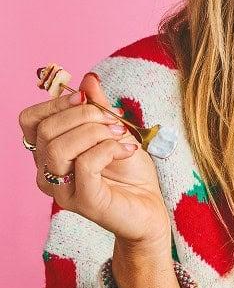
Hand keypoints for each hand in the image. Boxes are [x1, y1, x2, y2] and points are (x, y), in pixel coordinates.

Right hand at [20, 72, 171, 255]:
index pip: (30, 120)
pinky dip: (110, 148)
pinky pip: (85, 164)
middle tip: (116, 122)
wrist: (150, 207)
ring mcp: (62, 190)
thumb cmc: (130, 172)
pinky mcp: (83, 202)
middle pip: (46, 130)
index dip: (56, 103)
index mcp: (49, 153)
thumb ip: (99, 108)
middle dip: (86, 116)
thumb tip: (88, 80)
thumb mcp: (116, 131)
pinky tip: (127, 150)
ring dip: (96, 132)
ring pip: (59, 146)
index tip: (87, 99)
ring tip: (123, 136)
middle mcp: (47, 173)